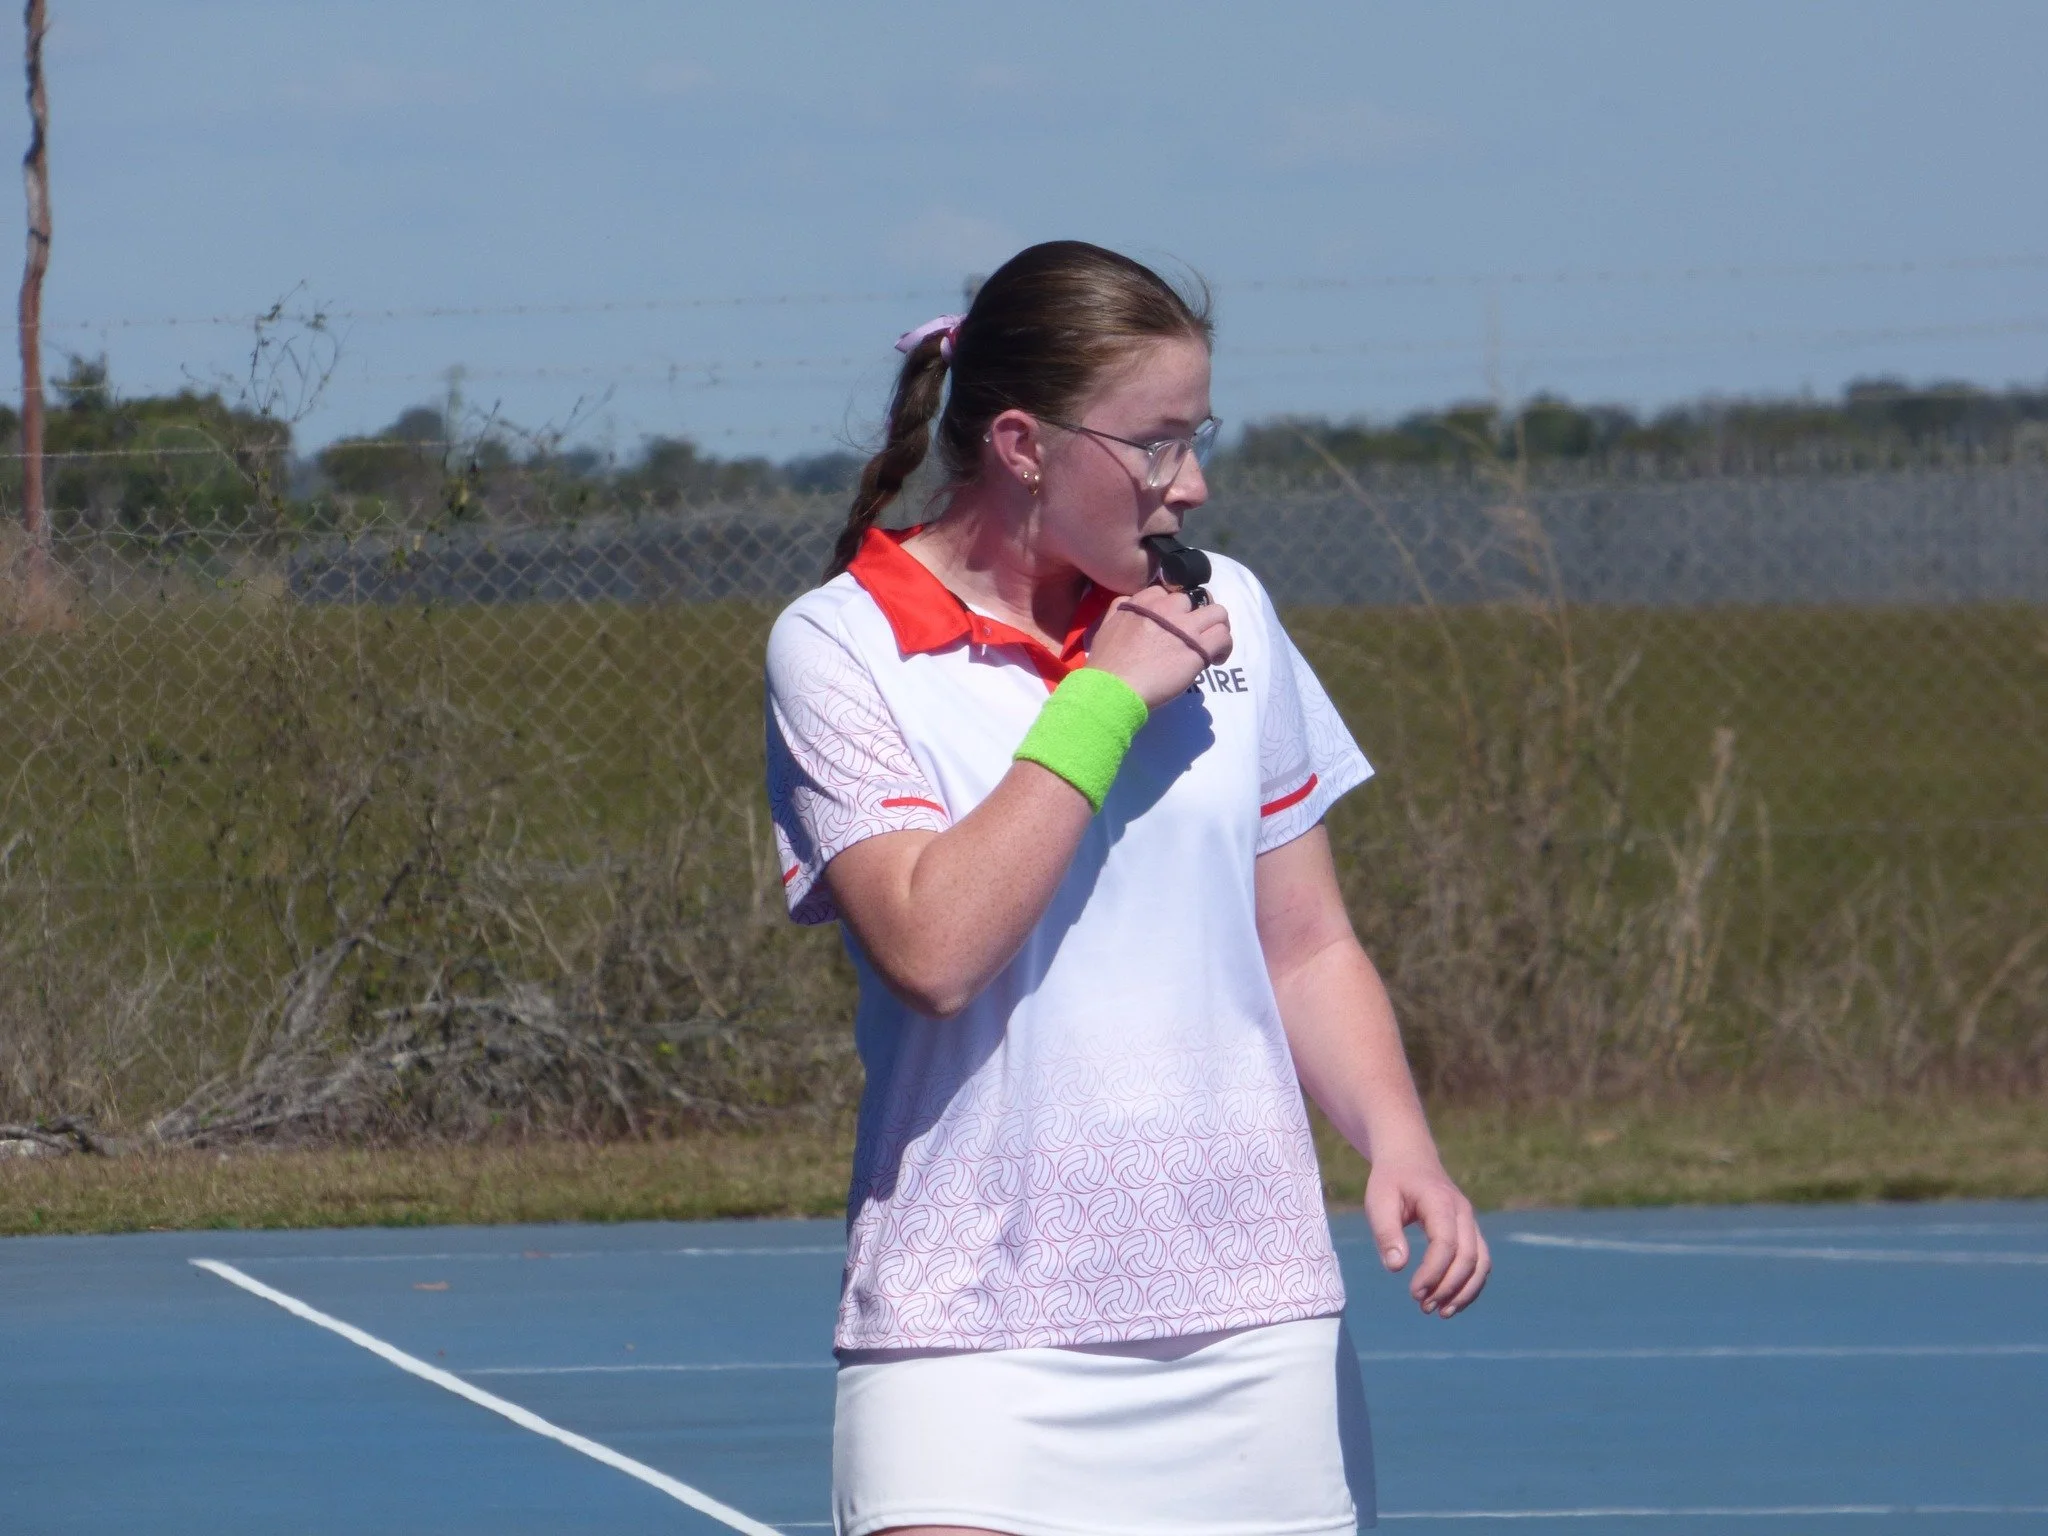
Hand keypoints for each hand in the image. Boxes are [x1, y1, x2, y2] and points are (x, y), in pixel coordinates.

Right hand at [1086, 585, 1232, 709]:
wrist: (1114, 688)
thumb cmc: (1107, 665)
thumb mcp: (1106, 626)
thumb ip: (1119, 609)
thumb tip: (1128, 601)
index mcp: (1143, 602)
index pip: (1168, 591)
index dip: (1174, 608)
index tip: (1174, 623)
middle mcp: (1166, 609)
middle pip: (1195, 599)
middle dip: (1198, 614)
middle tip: (1196, 633)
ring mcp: (1185, 627)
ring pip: (1218, 613)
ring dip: (1218, 627)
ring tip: (1213, 644)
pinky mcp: (1198, 647)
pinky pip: (1224, 637)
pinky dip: (1224, 647)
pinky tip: (1216, 659)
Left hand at [1365, 1157, 1489, 1318]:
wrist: (1409, 1158)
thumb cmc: (1391, 1181)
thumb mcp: (1379, 1200)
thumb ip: (1386, 1232)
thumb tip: (1397, 1267)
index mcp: (1440, 1201)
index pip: (1446, 1243)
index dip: (1433, 1272)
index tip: (1413, 1292)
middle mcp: (1462, 1212)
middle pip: (1468, 1256)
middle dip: (1448, 1286)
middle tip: (1423, 1307)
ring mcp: (1470, 1222)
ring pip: (1481, 1262)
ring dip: (1464, 1291)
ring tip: (1441, 1312)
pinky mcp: (1470, 1232)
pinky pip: (1480, 1262)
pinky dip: (1470, 1285)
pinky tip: (1451, 1302)